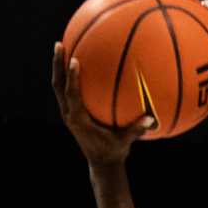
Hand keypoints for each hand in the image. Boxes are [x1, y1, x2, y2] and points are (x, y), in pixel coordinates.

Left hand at [52, 43, 150, 164]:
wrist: (101, 162)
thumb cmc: (114, 151)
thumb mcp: (125, 142)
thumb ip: (135, 130)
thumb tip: (150, 118)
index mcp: (78, 120)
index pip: (72, 95)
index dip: (72, 78)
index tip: (75, 60)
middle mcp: (68, 114)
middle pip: (58, 85)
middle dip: (57, 65)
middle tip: (59, 44)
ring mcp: (67, 112)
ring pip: (58, 86)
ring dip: (58, 67)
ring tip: (62, 46)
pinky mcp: (70, 111)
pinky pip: (66, 89)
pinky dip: (69, 75)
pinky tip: (78, 60)